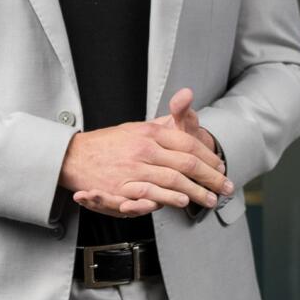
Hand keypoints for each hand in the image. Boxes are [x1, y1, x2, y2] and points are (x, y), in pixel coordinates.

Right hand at [62, 94, 232, 218]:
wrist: (74, 156)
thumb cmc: (109, 144)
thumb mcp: (138, 127)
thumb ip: (165, 121)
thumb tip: (186, 99)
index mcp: (150, 132)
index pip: (188, 143)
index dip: (208, 157)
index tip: (220, 168)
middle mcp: (143, 149)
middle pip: (186, 163)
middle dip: (210, 178)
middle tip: (225, 187)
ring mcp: (133, 169)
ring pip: (172, 180)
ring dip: (195, 192)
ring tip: (210, 199)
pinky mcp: (121, 189)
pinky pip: (149, 194)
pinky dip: (167, 198)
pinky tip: (182, 201)